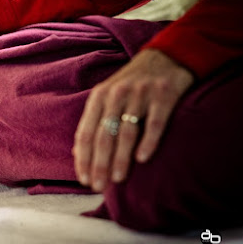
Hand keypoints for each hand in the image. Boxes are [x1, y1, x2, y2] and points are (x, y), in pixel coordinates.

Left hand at [72, 49, 193, 191]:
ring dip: (121, 158)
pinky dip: (148, 141)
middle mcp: (116, 94)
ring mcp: (140, 94)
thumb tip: (77, 153)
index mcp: (99, 96)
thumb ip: (93, 122)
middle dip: (99, 163)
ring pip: (126, 132)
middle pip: (104, 135)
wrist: (165, 56)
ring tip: (117, 179)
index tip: (83, 179)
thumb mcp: (106, 96)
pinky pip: (154, 122)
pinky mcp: (163, 95)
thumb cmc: (131, 84)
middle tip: (98, 186)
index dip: (83, 158)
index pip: (86, 132)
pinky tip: (143, 159)